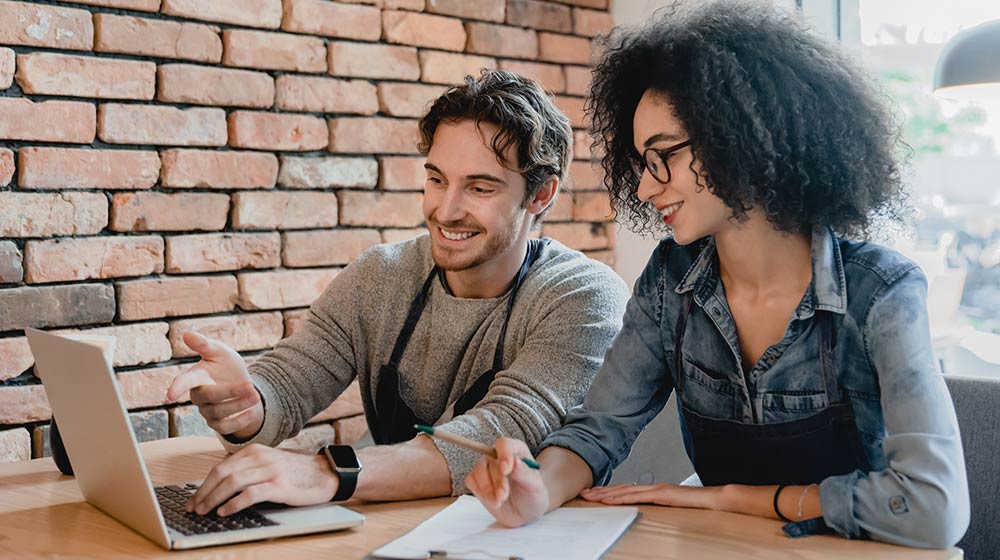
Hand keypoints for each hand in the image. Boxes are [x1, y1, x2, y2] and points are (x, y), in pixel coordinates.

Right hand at [166, 332, 263, 438]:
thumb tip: (187, 333)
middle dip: (230, 392)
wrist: (244, 386)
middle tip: (250, 386)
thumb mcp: (220, 352)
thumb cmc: (226, 366)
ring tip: (256, 395)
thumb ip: (205, 344)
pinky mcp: (218, 424)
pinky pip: (225, 428)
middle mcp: (199, 395)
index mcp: (196, 376)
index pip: (184, 381)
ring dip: (239, 405)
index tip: (170, 394)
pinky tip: (252, 412)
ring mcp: (207, 411)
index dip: (177, 386)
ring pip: (219, 413)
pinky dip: (240, 421)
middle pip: (209, 396)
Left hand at [188, 444, 337, 515]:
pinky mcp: (279, 485)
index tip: (194, 498)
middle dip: (203, 492)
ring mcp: (270, 470)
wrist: (326, 473)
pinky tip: (225, 511)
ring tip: (204, 511)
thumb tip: (222, 484)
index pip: (221, 467)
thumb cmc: (297, 471)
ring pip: (232, 482)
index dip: (204, 484)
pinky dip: (233, 503)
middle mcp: (260, 457)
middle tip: (193, 507)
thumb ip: (249, 468)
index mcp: (255, 451)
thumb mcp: (270, 463)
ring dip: (213, 498)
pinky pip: (250, 494)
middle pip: (222, 473)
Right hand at [465, 437, 547, 527]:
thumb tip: (515, 462)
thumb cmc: (532, 495)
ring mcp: (487, 467)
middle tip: (504, 495)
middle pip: (490, 461)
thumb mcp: (534, 486)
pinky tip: (492, 500)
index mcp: (516, 451)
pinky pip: (471, 481)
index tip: (506, 470)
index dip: (504, 455)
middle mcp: (499, 456)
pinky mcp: (477, 481)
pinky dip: (480, 492)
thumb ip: (524, 473)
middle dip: (497, 481)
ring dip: (487, 488)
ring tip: (499, 501)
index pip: (504, 444)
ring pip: (478, 471)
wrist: (524, 513)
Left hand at [580, 482, 719, 509]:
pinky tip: (610, 500)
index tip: (594, 494)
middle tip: (584, 493)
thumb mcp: (674, 509)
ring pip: (626, 491)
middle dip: (601, 491)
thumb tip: (647, 514)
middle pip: (622, 489)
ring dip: (606, 494)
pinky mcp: (663, 494)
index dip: (609, 492)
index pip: (627, 491)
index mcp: (655, 491)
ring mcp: (658, 489)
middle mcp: (654, 488)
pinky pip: (638, 496)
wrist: (717, 500)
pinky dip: (622, 497)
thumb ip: (661, 509)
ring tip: (590, 496)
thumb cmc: (699, 506)